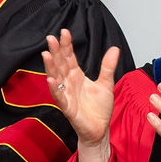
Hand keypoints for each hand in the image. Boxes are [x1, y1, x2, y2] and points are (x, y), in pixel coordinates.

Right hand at [43, 31, 116, 148]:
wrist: (100, 129)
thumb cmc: (99, 109)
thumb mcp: (106, 83)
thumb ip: (107, 66)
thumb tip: (114, 48)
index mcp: (77, 76)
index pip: (70, 58)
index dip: (66, 46)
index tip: (64, 32)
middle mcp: (69, 83)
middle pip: (60, 64)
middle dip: (56, 51)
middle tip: (51, 38)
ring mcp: (66, 95)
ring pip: (56, 78)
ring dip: (50, 67)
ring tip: (46, 54)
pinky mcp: (67, 108)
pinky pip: (59, 97)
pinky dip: (54, 88)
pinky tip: (50, 79)